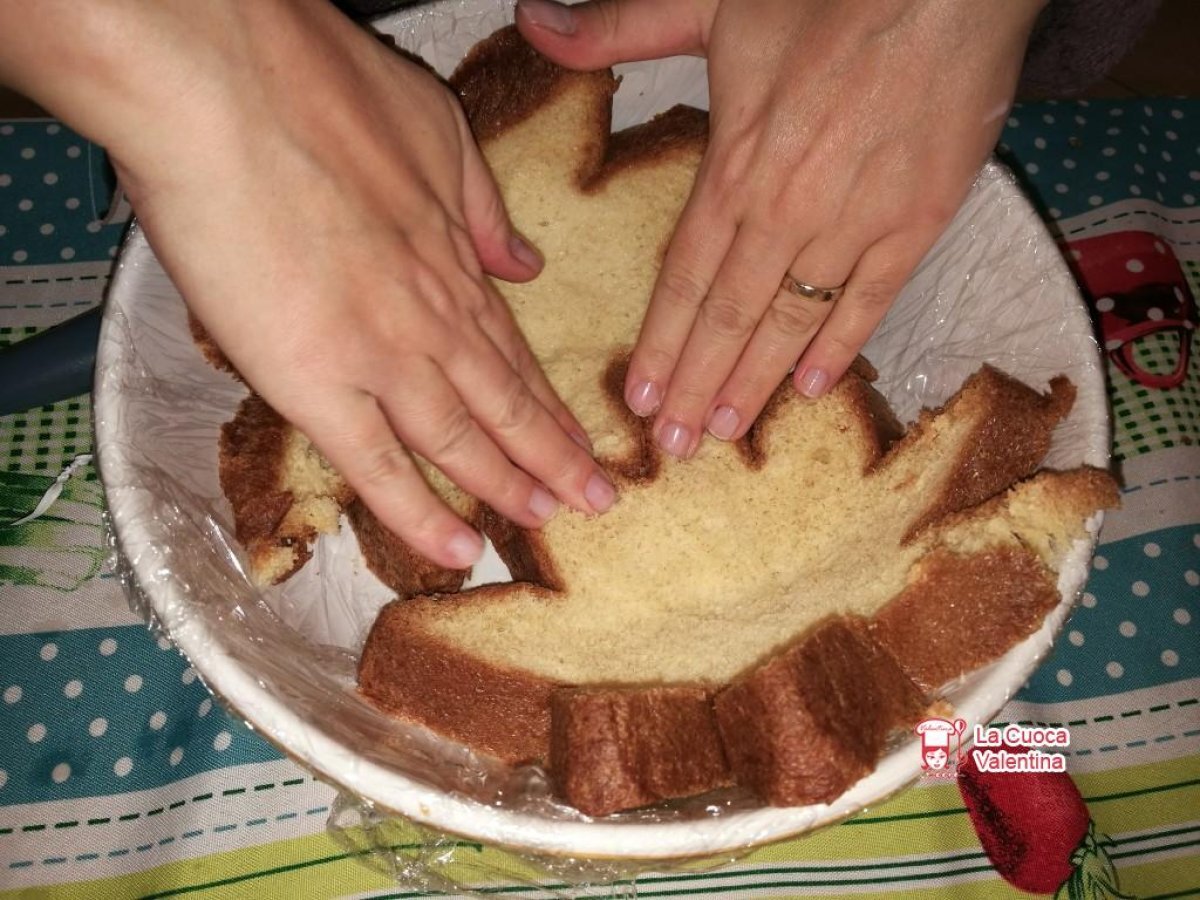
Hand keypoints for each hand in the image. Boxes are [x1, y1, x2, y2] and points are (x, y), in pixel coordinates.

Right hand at [1, 0, 614, 567]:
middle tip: (599, 500)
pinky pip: (378, 467)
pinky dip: (420, 514)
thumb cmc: (319, 86)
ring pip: (462, 440)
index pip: (514, 349)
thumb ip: (480, 206)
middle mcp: (432, 317)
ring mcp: (380, 355)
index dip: (551, 401)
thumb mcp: (432, 129)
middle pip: (507, 401)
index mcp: (452, 258)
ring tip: (550, 522)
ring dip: (509, 487)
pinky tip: (458, 550)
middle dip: (558, 456)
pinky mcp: (315, 383)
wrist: (225, 86)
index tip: (585, 437)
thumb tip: (523, 263)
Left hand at [518, 0, 1044, 455]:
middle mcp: (787, 209)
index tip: (637, 398)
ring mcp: (856, 222)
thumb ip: (621, 29)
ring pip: (791, 321)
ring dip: (754, 382)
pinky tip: (811, 389)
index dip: (660, 344)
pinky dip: (841, 347)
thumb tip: (532, 21)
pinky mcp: (918, 222)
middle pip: (729, 317)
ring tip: (722, 431)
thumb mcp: (711, 1)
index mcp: (736, 165)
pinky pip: (871, 301)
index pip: (685, 278)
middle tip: (672, 446)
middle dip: (695, 386)